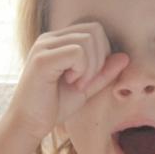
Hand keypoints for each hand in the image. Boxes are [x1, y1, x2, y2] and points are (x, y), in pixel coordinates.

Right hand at [4, 21, 128, 140]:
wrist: (29, 124)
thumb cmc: (54, 106)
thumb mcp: (86, 88)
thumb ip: (104, 72)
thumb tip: (125, 56)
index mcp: (58, 41)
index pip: (95, 29)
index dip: (102, 53)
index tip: (89, 77)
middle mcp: (49, 38)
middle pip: (95, 30)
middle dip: (100, 58)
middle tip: (85, 82)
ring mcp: (44, 46)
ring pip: (88, 40)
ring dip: (91, 67)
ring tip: (76, 84)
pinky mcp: (42, 58)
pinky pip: (78, 52)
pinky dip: (82, 70)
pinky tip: (70, 83)